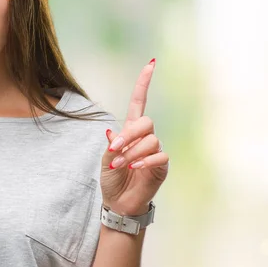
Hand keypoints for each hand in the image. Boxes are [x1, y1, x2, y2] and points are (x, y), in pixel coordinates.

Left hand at [100, 59, 168, 215]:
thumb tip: (114, 131)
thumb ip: (112, 144)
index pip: (138, 102)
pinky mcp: (162, 165)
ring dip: (132, 152)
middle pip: (146, 122)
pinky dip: (145, 161)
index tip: (150, 64)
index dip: (144, 84)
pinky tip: (135, 168)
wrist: (118, 202)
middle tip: (115, 150)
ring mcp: (155, 150)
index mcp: (130, 130)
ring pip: (151, 140)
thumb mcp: (105, 158)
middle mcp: (145, 137)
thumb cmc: (111, 178)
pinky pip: (160, 155)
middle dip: (129, 134)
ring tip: (121, 165)